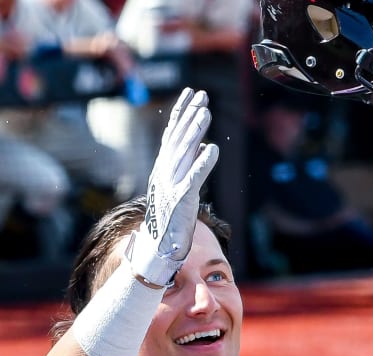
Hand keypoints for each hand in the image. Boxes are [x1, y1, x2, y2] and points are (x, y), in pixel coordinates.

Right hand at [128, 87, 219, 287]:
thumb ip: (190, 165)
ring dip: (195, 131)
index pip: (172, 134)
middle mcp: (164, 173)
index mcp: (163, 168)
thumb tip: (205, 146)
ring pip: (184, 153)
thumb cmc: (171, 217)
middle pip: (178, 138)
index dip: (181, 112)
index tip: (190, 93)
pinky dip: (203, 163)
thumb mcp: (180, 186)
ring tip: (206, 112)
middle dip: (190, 115)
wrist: (160, 246)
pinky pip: (194, 178)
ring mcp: (171, 185)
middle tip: (202, 95)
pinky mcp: (181, 200)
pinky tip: (213, 149)